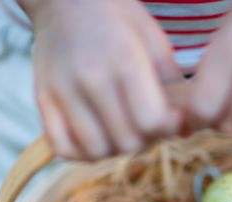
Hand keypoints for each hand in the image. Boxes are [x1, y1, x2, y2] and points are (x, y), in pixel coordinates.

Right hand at [19, 0, 182, 159]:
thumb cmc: (118, 19)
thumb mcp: (155, 42)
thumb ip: (174, 86)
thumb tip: (188, 130)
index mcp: (125, 60)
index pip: (151, 121)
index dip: (167, 128)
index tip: (170, 119)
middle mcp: (91, 78)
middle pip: (127, 141)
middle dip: (144, 140)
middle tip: (145, 124)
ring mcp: (63, 90)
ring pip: (96, 150)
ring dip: (115, 149)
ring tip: (121, 130)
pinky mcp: (42, 99)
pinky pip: (62, 147)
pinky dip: (82, 152)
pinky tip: (95, 137)